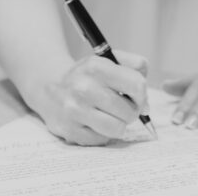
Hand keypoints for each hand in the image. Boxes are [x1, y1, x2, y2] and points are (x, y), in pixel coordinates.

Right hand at [33, 50, 148, 145]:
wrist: (50, 86)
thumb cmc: (87, 74)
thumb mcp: (108, 58)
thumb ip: (135, 66)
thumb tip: (147, 104)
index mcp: (97, 66)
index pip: (137, 84)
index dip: (142, 94)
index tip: (137, 96)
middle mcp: (85, 88)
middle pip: (129, 111)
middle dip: (131, 111)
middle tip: (122, 106)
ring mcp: (76, 112)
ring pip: (117, 129)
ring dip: (119, 124)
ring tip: (111, 115)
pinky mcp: (70, 131)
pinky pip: (102, 140)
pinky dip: (103, 133)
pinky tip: (95, 121)